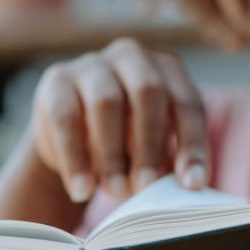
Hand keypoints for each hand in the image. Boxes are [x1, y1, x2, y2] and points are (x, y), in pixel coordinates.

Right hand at [30, 38, 208, 203]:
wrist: (73, 138)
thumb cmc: (129, 142)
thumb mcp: (157, 147)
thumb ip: (175, 160)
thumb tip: (191, 183)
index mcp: (168, 69)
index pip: (187, 103)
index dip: (192, 144)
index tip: (192, 184)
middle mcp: (132, 56)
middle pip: (148, 92)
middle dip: (149, 144)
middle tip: (145, 187)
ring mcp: (92, 64)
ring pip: (106, 102)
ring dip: (112, 154)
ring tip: (116, 192)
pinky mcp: (57, 80)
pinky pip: (65, 118)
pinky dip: (75, 159)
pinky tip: (82, 190)